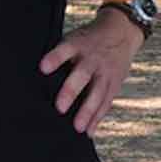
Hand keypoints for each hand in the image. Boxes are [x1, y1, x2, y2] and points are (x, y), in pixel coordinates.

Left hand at [39, 8, 144, 135]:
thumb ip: (61, 55)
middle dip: (71, 91)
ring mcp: (105, 72)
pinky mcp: (114, 83)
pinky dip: (98, 118)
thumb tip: (40, 76)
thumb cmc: (89, 39)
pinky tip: (89, 130)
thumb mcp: (74, 38)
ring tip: (77, 127)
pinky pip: (106, 102)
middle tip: (60, 107)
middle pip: (82, 75)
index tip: (43, 68)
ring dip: (88, 111)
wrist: (121, 31)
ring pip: (97, 93)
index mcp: (79, 44)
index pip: (65, 50)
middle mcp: (93, 58)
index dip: (54, 58)